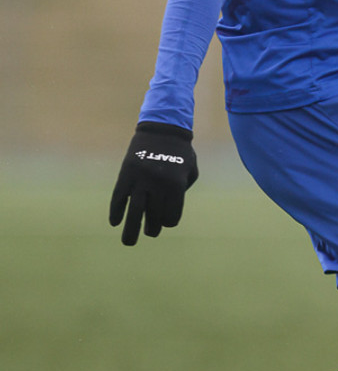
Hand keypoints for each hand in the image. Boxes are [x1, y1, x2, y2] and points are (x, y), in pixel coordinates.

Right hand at [109, 122, 198, 245]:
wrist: (162, 128)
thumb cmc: (181, 152)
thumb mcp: (191, 171)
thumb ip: (183, 192)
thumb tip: (166, 214)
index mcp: (176, 185)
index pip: (171, 216)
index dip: (169, 222)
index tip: (166, 221)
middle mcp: (157, 184)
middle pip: (153, 216)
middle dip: (152, 228)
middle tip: (150, 232)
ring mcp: (140, 179)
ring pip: (134, 212)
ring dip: (131, 230)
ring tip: (129, 242)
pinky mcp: (126, 174)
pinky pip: (118, 197)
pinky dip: (116, 211)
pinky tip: (115, 222)